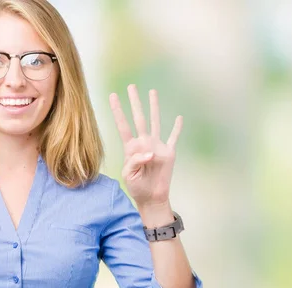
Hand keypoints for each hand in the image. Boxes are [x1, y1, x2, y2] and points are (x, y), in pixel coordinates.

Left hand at [109, 84, 182, 208]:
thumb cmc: (137, 187)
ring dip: (154, 107)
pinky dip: (177, 128)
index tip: (112, 96)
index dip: (117, 111)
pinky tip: (179, 117)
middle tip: (131, 86)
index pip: (123, 125)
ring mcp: (157, 146)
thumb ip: (135, 161)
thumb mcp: (129, 174)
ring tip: (153, 92)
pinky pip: (173, 137)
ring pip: (155, 121)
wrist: (152, 197)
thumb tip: (149, 152)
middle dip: (135, 102)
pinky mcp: (168, 152)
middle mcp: (144, 142)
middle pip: (139, 118)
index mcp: (131, 147)